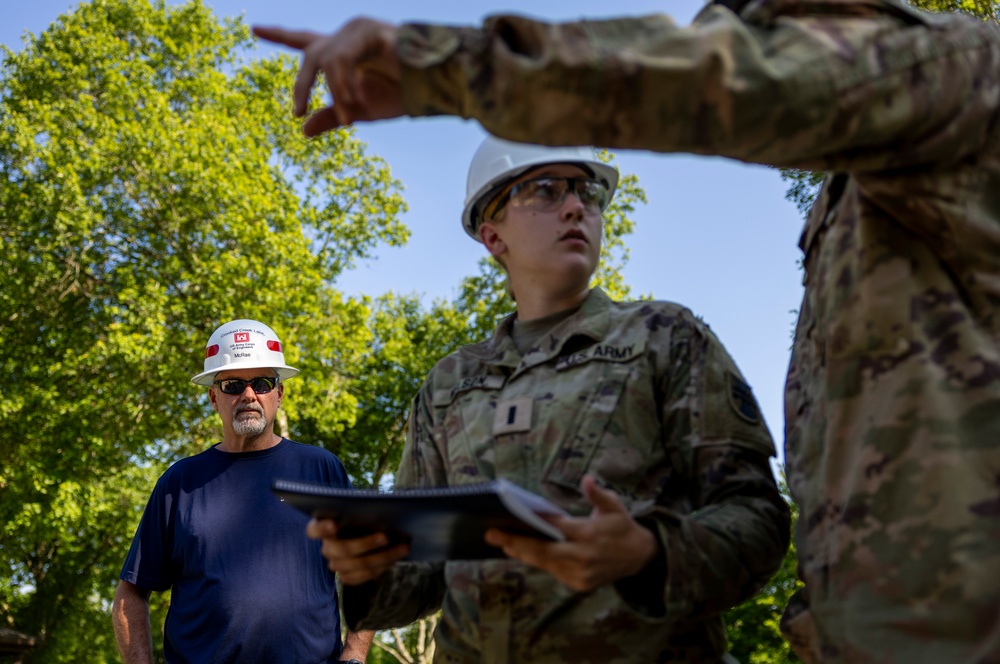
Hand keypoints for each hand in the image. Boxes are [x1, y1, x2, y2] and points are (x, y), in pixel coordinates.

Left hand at [252, 18, 403, 136]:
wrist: (429, 88)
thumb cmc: (399, 95)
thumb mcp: (357, 111)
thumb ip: (330, 117)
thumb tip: (302, 130)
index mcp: (340, 52)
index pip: (302, 39)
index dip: (278, 35)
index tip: (254, 29)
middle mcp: (345, 36)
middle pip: (309, 54)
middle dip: (302, 84)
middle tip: (298, 110)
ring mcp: (356, 31)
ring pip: (326, 61)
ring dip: (335, 93)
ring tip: (349, 118)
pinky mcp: (368, 32)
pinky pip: (342, 60)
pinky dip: (344, 84)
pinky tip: (354, 102)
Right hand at [306, 518, 408, 584]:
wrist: (367, 534)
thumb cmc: (363, 517)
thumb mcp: (362, 510)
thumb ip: (364, 511)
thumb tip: (383, 510)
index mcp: (322, 527)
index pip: (314, 530)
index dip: (322, 528)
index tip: (334, 525)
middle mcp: (326, 547)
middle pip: (341, 550)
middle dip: (366, 544)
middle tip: (386, 537)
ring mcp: (335, 564)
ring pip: (355, 566)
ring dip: (382, 558)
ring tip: (403, 548)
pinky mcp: (346, 576)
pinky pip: (361, 577)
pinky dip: (380, 569)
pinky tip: (394, 560)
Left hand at [484, 475, 658, 591]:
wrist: (640, 557)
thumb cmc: (622, 526)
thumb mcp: (614, 506)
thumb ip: (598, 493)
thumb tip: (588, 479)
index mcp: (591, 534)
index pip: (558, 527)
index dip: (537, 521)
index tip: (517, 515)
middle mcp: (584, 557)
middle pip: (544, 551)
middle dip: (516, 542)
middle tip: (492, 534)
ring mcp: (581, 574)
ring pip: (545, 563)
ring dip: (523, 553)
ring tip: (503, 542)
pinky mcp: (580, 584)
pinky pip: (553, 571)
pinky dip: (538, 562)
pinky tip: (522, 552)